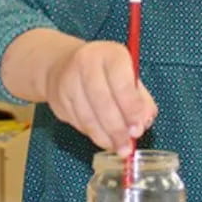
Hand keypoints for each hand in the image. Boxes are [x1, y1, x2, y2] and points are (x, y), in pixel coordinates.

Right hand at [44, 40, 156, 154]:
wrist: (63, 64)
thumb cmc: (105, 72)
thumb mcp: (128, 76)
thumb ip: (141, 99)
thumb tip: (144, 122)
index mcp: (110, 54)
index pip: (122, 83)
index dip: (131, 109)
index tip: (138, 128)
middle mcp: (86, 62)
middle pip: (102, 101)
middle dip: (117, 128)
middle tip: (128, 145)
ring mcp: (68, 79)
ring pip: (88, 115)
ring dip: (105, 136)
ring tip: (118, 147)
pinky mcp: (58, 98)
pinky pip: (77, 121)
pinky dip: (92, 134)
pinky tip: (103, 138)